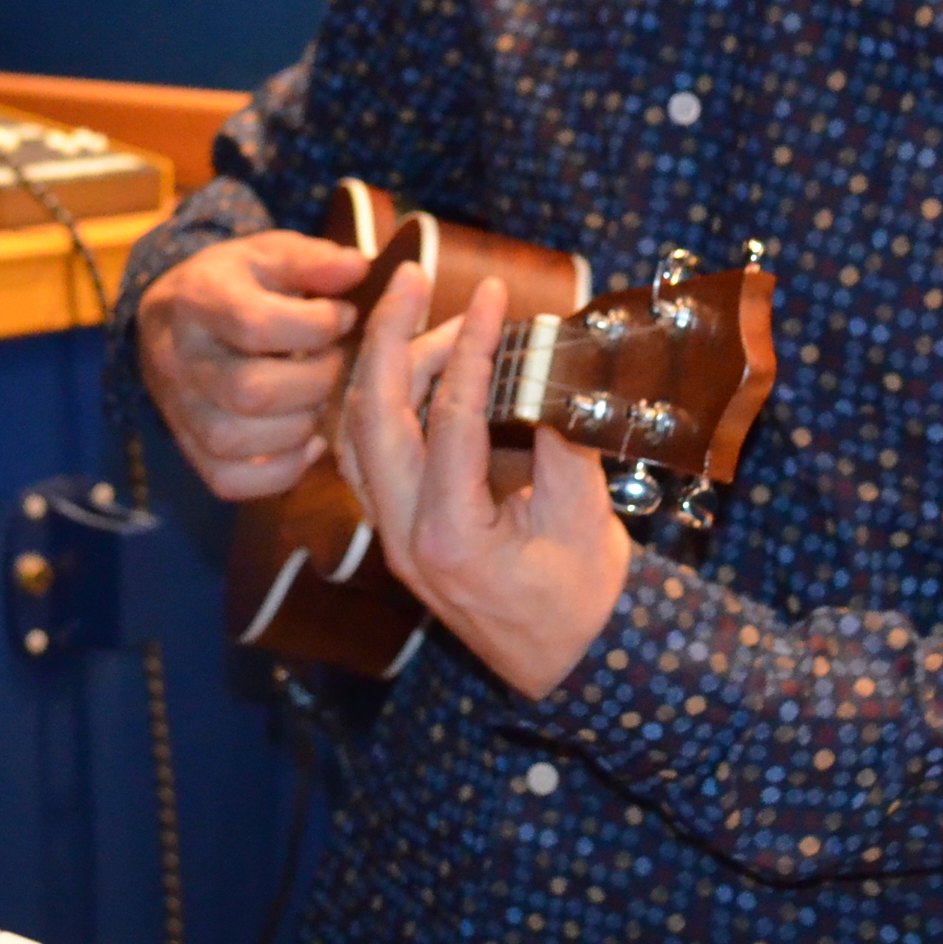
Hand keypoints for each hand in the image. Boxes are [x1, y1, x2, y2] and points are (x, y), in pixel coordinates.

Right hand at [134, 230, 372, 498]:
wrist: (173, 317)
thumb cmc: (236, 283)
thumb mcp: (270, 254)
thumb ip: (314, 261)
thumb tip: (356, 270)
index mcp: (198, 298)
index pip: (255, 324)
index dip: (316, 325)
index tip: (342, 315)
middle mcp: (178, 358)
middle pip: (250, 390)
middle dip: (315, 380)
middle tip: (335, 362)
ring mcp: (178, 409)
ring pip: (237, 441)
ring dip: (299, 426)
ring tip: (317, 399)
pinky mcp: (188, 449)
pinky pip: (229, 481)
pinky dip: (279, 470)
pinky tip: (303, 439)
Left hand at [339, 266, 631, 699]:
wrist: (569, 664)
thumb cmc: (583, 599)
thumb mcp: (585, 517)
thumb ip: (563, 440)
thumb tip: (547, 360)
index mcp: (451, 537)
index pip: (448, 419)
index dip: (469, 348)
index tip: (491, 297)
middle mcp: (403, 538)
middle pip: (370, 417)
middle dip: (386, 339)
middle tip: (410, 279)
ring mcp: (390, 536)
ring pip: (357, 433)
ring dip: (382, 368)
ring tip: (422, 317)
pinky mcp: (393, 530)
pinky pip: (364, 455)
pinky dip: (379, 402)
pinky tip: (409, 369)